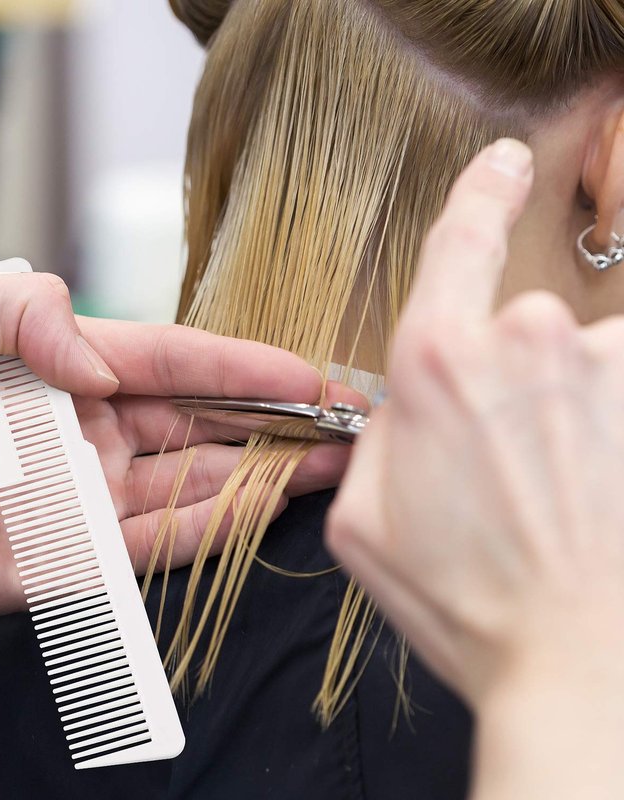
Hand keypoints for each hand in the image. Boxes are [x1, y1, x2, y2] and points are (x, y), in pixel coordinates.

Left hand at [0, 267, 349, 664]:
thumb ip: (35, 308)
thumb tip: (106, 361)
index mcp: (71, 371)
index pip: (178, 363)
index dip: (245, 366)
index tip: (307, 372)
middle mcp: (95, 433)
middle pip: (204, 422)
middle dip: (274, 420)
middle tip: (342, 420)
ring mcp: (93, 498)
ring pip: (198, 482)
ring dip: (262, 473)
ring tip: (327, 462)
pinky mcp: (83, 559)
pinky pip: (164, 541)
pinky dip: (217, 526)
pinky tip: (265, 507)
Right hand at [326, 141, 623, 796]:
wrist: (573, 660)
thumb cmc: (459, 594)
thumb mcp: (363, 518)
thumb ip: (377, 437)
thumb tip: (403, 405)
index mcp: (438, 365)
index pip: (462, 239)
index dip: (482, 193)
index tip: (503, 167)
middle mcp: (523, 344)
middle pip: (513, 321)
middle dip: (500, 378)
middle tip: (495, 468)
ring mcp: (599, 369)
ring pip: (573, 358)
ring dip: (559, 407)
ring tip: (550, 491)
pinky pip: (615, 383)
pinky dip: (601, 422)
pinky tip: (588, 484)